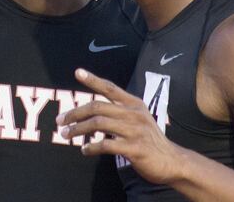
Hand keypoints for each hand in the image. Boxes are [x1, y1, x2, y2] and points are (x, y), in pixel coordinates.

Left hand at [56, 68, 185, 184]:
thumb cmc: (149, 140)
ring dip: (78, 130)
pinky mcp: (135, 148)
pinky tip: (85, 150)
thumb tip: (89, 113)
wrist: (172, 161)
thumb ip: (117, 113)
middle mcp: (134, 114)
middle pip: (97, 107)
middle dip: (75, 113)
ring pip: (99, 124)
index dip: (93, 79)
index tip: (77, 72)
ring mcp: (135, 130)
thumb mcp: (137, 119)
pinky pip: (107, 145)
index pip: (110, 88)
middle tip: (60, 121)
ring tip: (66, 135)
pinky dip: (92, 147)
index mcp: (134, 104)